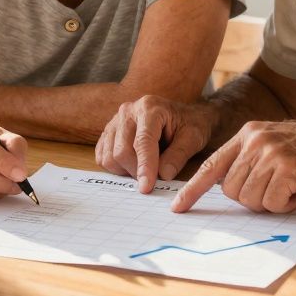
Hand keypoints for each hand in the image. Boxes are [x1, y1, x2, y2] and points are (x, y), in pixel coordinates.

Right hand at [95, 95, 216, 193]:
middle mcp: (128, 111)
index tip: (147, 187)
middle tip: (153, 178)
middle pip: (121, 151)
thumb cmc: (189, 125)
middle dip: (136, 171)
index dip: (144, 167)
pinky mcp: (108, 132)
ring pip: (109, 156)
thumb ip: (178, 156)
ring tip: (144, 168)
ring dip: (125, 171)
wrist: (182, 116)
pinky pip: (102, 156)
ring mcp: (114, 120)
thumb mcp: (193, 138)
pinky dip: (115, 167)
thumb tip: (163, 175)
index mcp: (150, 108)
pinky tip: (132, 165)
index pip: (142, 142)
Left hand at [172, 120, 295, 213]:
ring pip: (251, 199)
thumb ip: (248, 160)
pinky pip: (273, 203)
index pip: (212, 165)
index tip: (178, 206)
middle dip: (251, 199)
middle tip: (275, 189)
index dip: (193, 189)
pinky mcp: (288, 168)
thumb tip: (228, 189)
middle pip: (231, 191)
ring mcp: (271, 153)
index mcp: (247, 134)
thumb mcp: (272, 144)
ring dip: (271, 202)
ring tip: (290, 186)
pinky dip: (286, 204)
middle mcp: (255, 141)